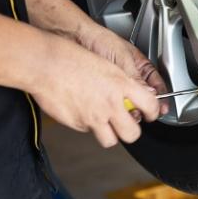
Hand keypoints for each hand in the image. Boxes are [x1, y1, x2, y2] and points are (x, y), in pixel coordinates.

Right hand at [31, 35, 160, 146]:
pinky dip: (88, 125)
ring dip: (110, 134)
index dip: (153, 113)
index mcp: (121, 85)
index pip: (150, 105)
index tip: (151, 114)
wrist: (44, 63)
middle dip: (132, 132)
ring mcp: (93, 117)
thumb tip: (135, 93)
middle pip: (132, 134)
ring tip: (104, 122)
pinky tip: (82, 110)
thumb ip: (123, 82)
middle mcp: (110, 104)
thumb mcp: (106, 64)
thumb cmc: (71, 58)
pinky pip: (88, 131)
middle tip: (127, 125)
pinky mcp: (77, 124)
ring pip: (110, 140)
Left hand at [77, 24, 169, 114]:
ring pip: (129, 101)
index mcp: (141, 66)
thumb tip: (148, 94)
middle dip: (143, 106)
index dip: (160, 97)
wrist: (77, 38)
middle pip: (143, 97)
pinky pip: (114, 102)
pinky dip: (115, 106)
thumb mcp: (123, 59)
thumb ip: (135, 78)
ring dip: (129, 108)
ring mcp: (117, 84)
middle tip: (140, 111)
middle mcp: (131, 76)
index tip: (161, 108)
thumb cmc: (101, 40)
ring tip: (126, 110)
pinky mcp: (104, 90)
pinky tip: (114, 107)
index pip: (157, 85)